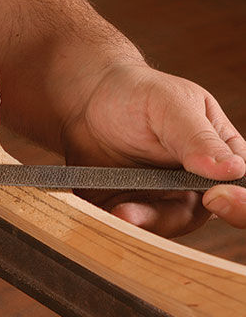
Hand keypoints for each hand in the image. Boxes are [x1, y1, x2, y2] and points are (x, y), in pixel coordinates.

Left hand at [62, 63, 245, 236]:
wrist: (86, 100)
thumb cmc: (136, 93)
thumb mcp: (170, 105)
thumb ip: (197, 137)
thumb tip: (232, 170)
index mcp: (218, 155)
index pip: (239, 187)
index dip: (237, 202)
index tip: (214, 197)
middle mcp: (193, 183)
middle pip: (199, 214)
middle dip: (174, 218)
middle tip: (151, 210)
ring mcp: (159, 197)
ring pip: (162, 223)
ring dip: (143, 222)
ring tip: (120, 212)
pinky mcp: (127, 205)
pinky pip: (127, 223)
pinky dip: (118, 221)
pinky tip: (108, 212)